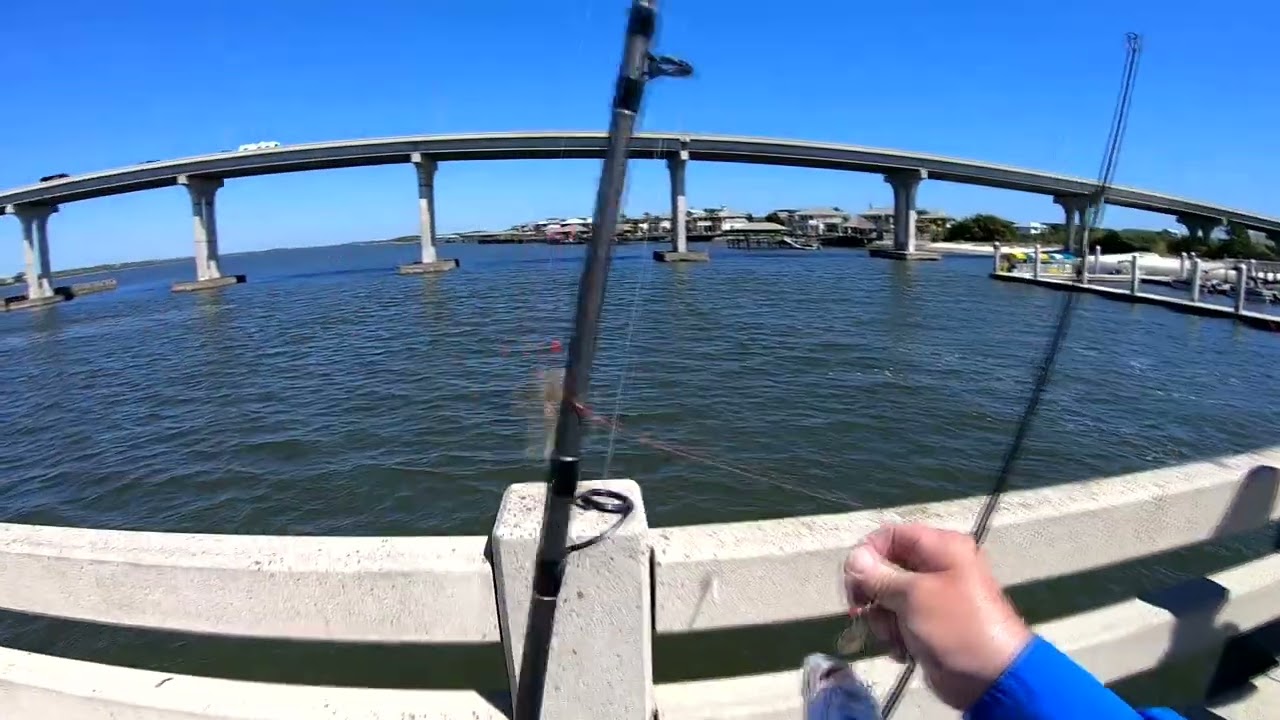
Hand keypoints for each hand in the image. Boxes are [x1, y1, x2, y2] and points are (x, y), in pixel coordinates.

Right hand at [843, 523, 1032, 709]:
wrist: (991, 678)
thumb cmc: (956, 627)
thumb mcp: (914, 596)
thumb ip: (878, 575)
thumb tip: (853, 557)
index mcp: (941, 548)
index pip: (890, 536)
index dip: (868, 554)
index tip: (854, 582)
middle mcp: (937, 566)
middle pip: (885, 567)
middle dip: (873, 594)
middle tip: (866, 613)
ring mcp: (933, 596)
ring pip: (887, 597)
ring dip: (882, 619)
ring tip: (894, 638)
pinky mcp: (929, 623)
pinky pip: (898, 620)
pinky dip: (894, 634)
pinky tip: (903, 650)